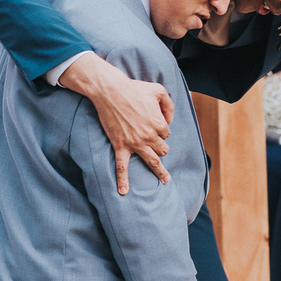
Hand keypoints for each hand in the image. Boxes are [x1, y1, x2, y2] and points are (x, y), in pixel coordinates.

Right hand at [60, 53, 174, 194]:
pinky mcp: (120, 146)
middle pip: (162, 149)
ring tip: (165, 180)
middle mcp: (149, 136)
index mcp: (159, 124)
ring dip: (159, 172)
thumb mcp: (158, 90)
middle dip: (161, 147)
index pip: (166, 134)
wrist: (110, 91)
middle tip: (157, 145)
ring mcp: (135, 143)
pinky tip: (123, 191)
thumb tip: (170, 119)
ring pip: (151, 161)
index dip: (162, 129)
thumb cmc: (134, 89)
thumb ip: (169, 104)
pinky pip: (122, 166)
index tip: (154, 123)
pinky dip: (122, 180)